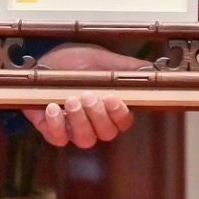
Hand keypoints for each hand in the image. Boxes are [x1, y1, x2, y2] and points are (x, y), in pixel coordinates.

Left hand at [23, 43, 142, 146]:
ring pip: (84, 139)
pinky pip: (57, 139)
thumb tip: (151, 70)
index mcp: (110, 108)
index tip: (112, 99)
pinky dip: (56, 125)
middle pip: (105, 133)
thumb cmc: (77, 61)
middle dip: (98, 116)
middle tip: (88, 96)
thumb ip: (127, 68)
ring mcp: (73, 128)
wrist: (46, 59)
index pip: (123, 122)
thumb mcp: (102, 59)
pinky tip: (52, 107)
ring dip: (79, 121)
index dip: (120, 115)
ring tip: (71, 99)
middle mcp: (94, 123)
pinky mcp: (52, 130)